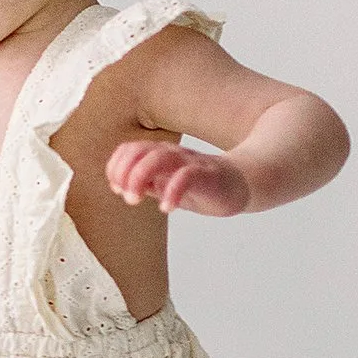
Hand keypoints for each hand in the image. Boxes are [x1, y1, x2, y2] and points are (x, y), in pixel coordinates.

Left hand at [106, 141, 251, 216]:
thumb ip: (144, 185)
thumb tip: (118, 186)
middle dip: (124, 173)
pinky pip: (186, 176)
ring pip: (158, 158)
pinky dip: (171, 192)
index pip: (128, 150)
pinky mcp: (207, 174)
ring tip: (135, 200)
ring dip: (139, 178)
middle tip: (127, 197)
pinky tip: (166, 207)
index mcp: (159, 154)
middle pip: (138, 151)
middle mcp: (171, 154)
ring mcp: (189, 162)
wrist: (242, 182)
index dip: (116, 167)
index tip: (117, 189)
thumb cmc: (200, 185)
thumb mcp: (166, 186)